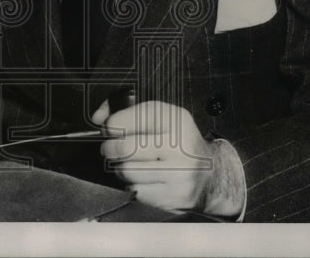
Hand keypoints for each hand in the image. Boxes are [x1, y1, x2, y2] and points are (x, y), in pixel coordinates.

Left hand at [91, 99, 244, 215]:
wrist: (212, 176)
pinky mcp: (174, 197)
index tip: (109, 129)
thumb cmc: (179, 144)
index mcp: (177, 120)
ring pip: (127, 171)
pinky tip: (143, 179)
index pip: (133, 117)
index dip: (113, 124)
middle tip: (110, 149)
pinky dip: (133, 186)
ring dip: (121, 168)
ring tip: (129, 164)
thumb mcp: (163, 119)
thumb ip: (128, 112)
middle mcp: (180, 146)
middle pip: (125, 147)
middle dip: (110, 148)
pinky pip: (136, 191)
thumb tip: (98, 117)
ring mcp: (179, 173)